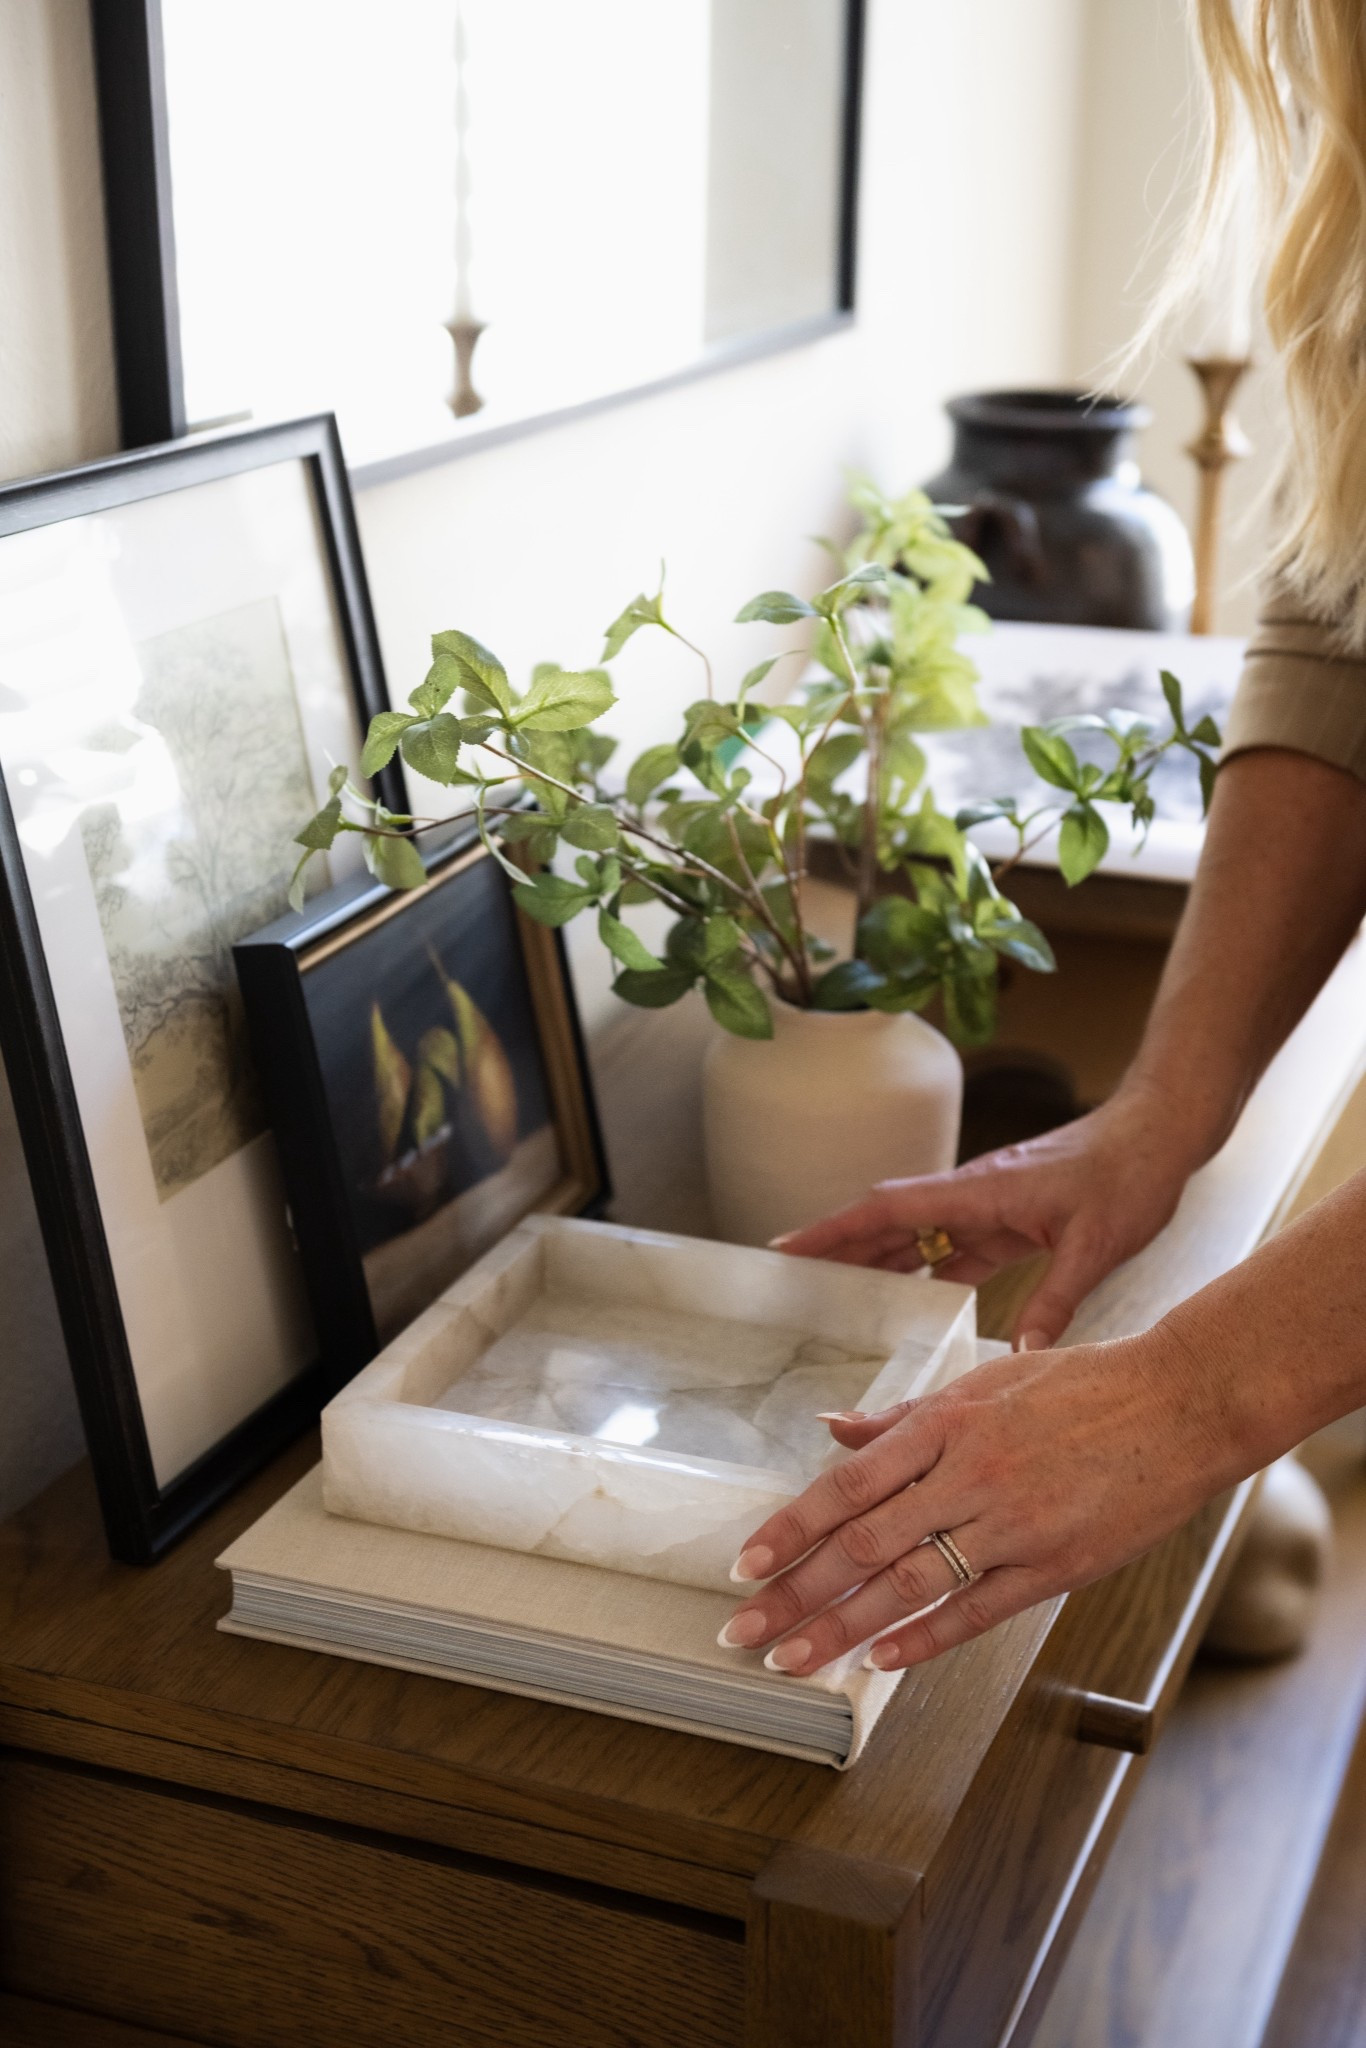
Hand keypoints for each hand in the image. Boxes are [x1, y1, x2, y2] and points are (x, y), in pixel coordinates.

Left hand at [719, 1327, 1247, 1673]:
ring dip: (841, 1630)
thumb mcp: (984, 1380)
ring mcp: (1012, 1526)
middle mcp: (969, 1476)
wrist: (1182, 1404)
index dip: (788, 1530)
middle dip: (793, 1595)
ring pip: (908, 1587)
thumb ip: (903, 1417)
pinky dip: (923, 1639)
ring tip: (793, 1661)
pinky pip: (976, 1612)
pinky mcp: (1054, 1566)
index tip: (744, 1566)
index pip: (846, 1487)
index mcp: (946, 1424)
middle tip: (742, 1632)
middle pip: (861, 1546)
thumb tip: (832, 1425)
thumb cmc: (1083, 1385)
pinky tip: (880, 1662)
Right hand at [772, 1083, 1205, 1349]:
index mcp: (977, 1192)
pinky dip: (926, 1270)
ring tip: (839, 1297)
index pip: (887, 1210)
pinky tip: (916, 1299)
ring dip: (879, 1261)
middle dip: (839, 1249)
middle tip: (793, 1282)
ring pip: (918, 1235)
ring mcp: (988, 1204)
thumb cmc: (1128, 1175)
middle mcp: (971, 1194)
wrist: (1159, 1134)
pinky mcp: (1009, 1216)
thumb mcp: (1096, 1245)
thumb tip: (1021, 1354)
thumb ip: (1057, 1299)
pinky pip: (953, 1246)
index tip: (786, 1247)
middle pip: (888, 1222)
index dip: (833, 1230)